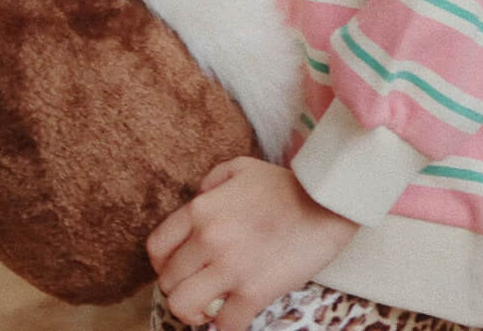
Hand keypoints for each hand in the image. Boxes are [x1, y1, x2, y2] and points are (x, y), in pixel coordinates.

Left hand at [146, 157, 357, 330]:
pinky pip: (225, 326)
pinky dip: (225, 327)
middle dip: (179, 287)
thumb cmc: (286, 185)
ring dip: (193, 312)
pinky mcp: (254, 292)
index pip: (157, 247)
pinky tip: (232, 317)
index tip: (177, 268)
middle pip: (167, 281)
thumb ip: (212, 181)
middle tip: (197, 287)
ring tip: (208, 307)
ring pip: (184, 307)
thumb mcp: (242, 168)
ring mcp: (230, 268)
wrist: (325, 203)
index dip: (162, 263)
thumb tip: (199, 199)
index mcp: (202, 209)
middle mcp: (208, 239)